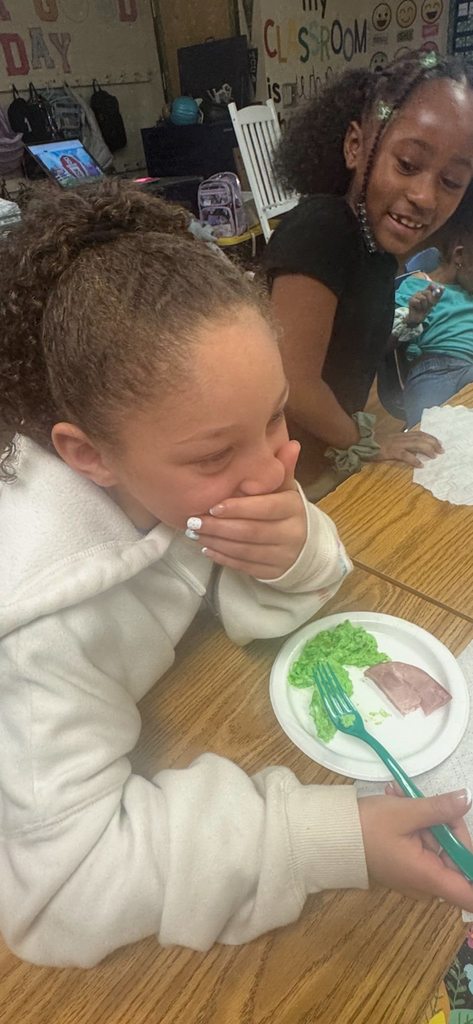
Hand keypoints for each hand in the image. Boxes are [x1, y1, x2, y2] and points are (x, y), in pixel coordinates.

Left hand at [185, 440, 306, 578]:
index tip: (213, 506)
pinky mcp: (272, 573)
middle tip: (193, 521)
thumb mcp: (286, 489)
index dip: (238, 508)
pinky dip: (223, 558)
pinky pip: (244, 566)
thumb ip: (282, 469)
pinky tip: (206, 548)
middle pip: (251, 532)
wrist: (305, 547)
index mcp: (293, 508)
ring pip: (245, 551)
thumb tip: (292, 443)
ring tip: (194, 533)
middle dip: (219, 527)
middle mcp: (292, 534)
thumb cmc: (285, 511)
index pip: (265, 509)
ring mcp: (282, 556)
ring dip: (216, 542)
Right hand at [358, 788, 472, 909]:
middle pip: (458, 859)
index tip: (463, 840)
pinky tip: (399, 804)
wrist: (330, 835)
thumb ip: (440, 809)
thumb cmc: (367, 827)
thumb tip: (466, 800)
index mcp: (429, 877)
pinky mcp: (406, 866)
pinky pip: (424, 847)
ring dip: (429, 821)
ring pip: (440, 848)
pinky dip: (418, 826)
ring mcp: (416, 875)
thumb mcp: (406, 812)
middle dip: (448, 827)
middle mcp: (426, 884)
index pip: (471, 895)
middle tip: (429, 803)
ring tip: (404, 798)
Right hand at [373, 429, 442, 467]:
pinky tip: (420, 464)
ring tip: (434, 456)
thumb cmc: (376, 443)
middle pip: (421, 438)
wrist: (362, 442)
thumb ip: (401, 443)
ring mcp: (396, 444)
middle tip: (441, 450)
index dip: (430, 437)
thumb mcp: (391, 441)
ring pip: (416, 444)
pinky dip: (414, 459)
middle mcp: (401, 437)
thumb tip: (413, 449)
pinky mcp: (391, 451)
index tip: (439, 443)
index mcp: (402, 435)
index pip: (420, 433)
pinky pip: (405, 455)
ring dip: (427, 449)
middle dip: (433, 443)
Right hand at [407, 283, 443, 325]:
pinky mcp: (411, 300)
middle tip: (427, 306)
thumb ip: (437, 295)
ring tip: (422, 308)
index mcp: (426, 292)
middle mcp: (421, 292)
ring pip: (423, 298)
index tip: (438, 291)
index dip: (434, 287)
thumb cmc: (425, 310)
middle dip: (430, 301)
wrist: (418, 318)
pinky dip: (419, 307)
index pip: (431, 286)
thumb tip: (443, 287)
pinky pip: (417, 302)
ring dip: (424, 305)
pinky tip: (417, 308)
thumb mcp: (433, 302)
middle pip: (427, 292)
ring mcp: (415, 295)